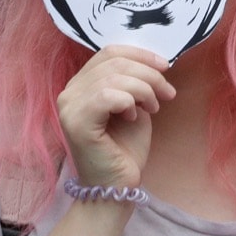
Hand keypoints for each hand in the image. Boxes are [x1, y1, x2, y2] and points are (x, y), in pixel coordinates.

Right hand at [57, 46, 174, 190]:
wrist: (117, 184)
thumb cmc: (126, 146)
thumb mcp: (135, 104)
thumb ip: (135, 81)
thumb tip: (154, 62)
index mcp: (81, 84)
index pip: (109, 52)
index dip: (141, 54)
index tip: (165, 67)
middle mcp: (69, 92)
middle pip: (115, 62)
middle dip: (150, 75)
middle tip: (167, 94)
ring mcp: (69, 107)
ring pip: (114, 77)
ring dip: (144, 90)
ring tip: (153, 108)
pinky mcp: (76, 123)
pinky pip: (107, 96)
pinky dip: (129, 102)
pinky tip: (134, 117)